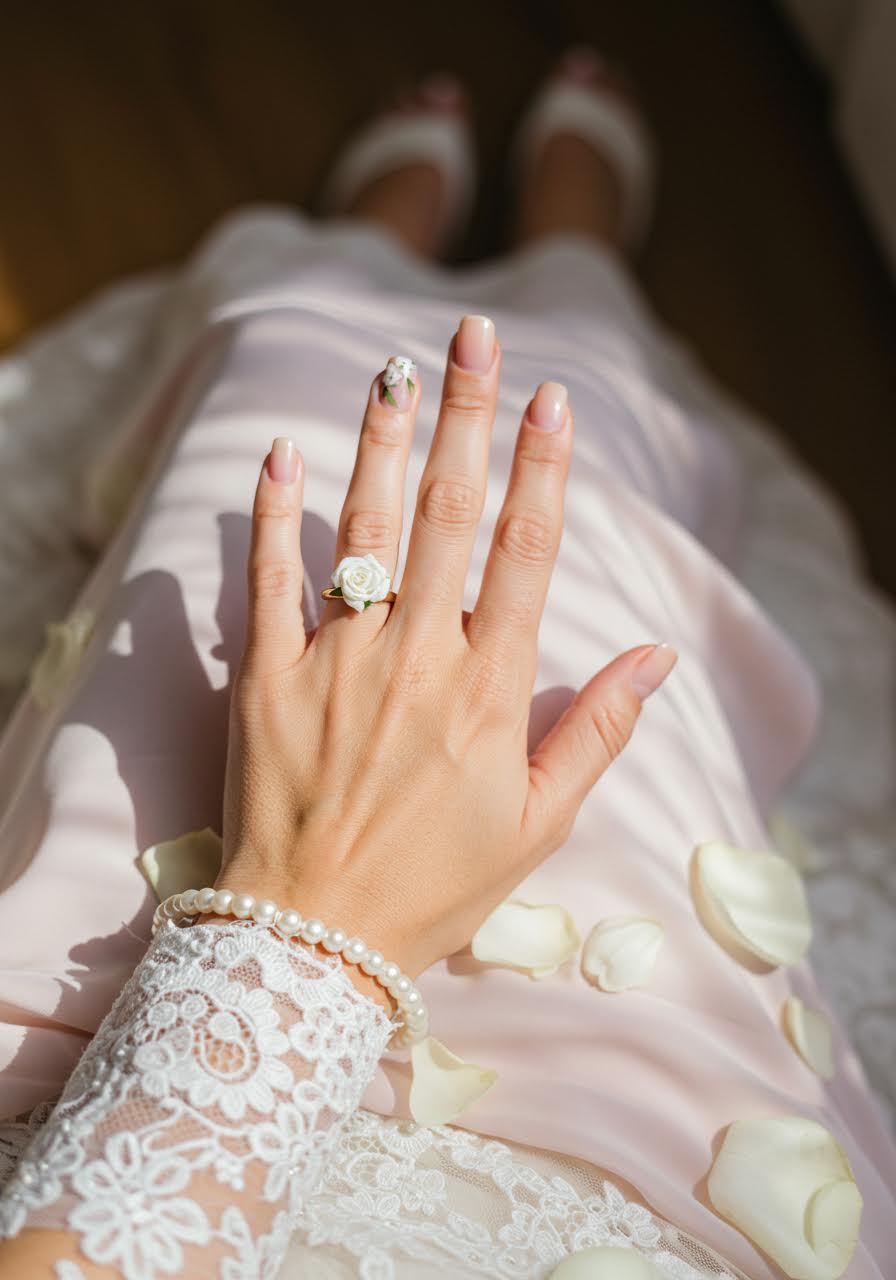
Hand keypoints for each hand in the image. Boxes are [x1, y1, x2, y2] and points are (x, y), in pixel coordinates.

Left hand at [220, 315, 675, 978]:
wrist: (315, 941)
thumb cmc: (435, 887)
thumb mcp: (539, 823)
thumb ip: (596, 731)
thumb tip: (656, 656)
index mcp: (489, 690)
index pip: (525, 552)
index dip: (542, 468)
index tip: (551, 398)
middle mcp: (417, 656)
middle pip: (445, 513)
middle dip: (464, 415)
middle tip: (471, 334)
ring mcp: (336, 662)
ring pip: (362, 528)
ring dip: (381, 440)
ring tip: (395, 367)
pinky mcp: (266, 679)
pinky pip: (268, 582)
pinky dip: (273, 516)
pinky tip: (280, 453)